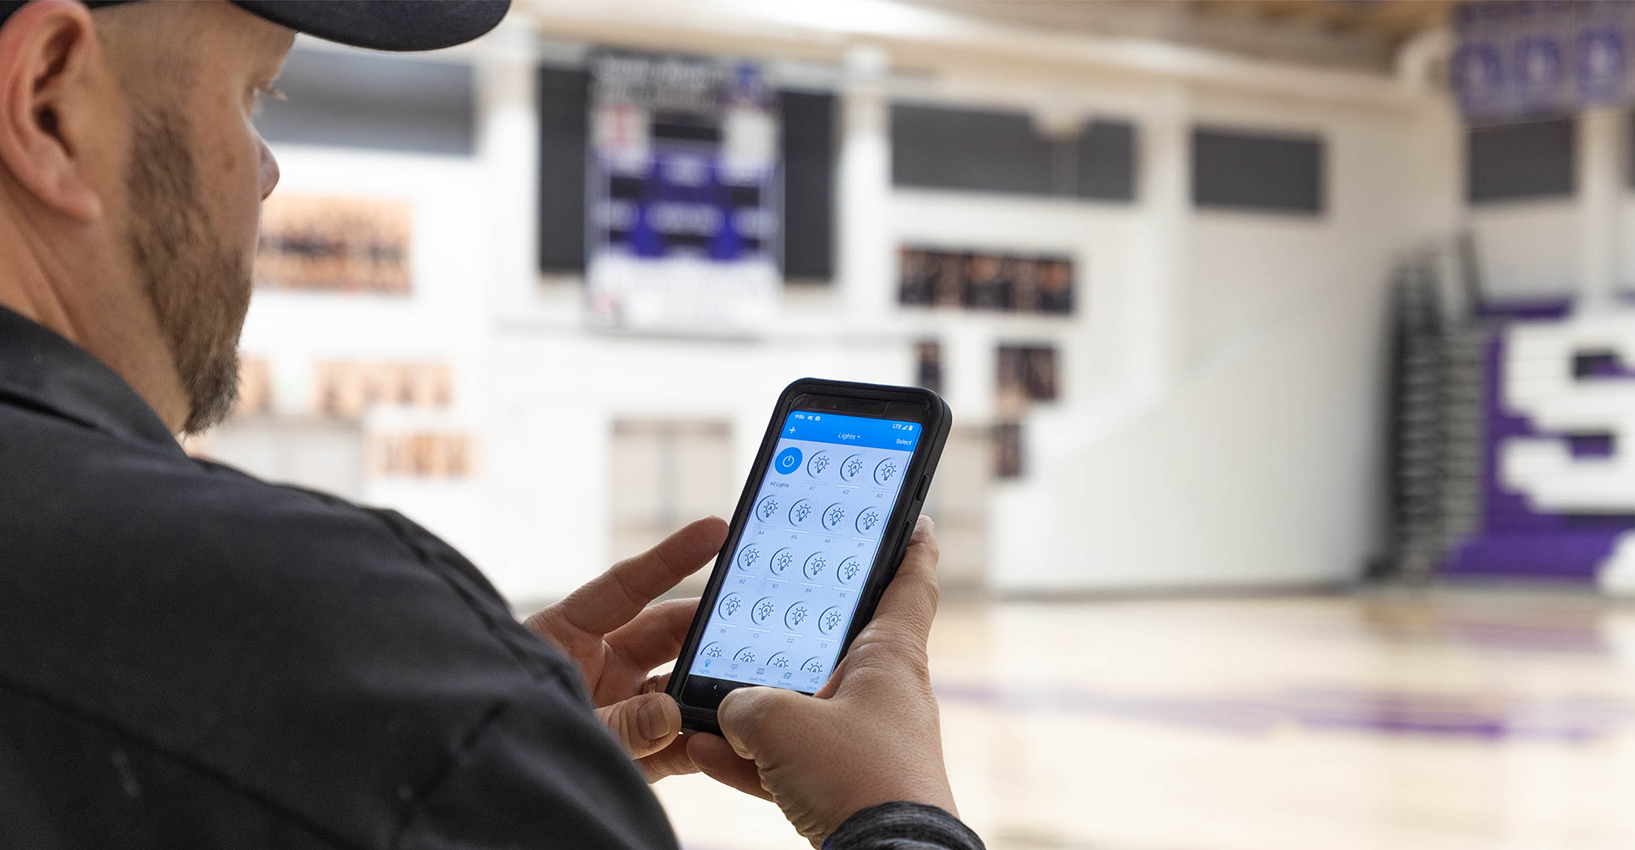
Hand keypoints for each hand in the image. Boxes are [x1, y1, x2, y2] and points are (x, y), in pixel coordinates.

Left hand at [524, 516, 727, 781]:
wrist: (478, 797)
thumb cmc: (500, 737)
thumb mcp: (556, 722)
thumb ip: (616, 723)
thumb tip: (672, 713)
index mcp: (566, 634)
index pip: (627, 586)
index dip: (672, 558)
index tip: (716, 529)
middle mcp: (598, 664)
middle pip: (664, 634)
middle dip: (706, 628)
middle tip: (752, 620)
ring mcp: (618, 706)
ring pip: (678, 686)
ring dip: (710, 687)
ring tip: (750, 681)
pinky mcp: (635, 752)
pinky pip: (679, 741)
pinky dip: (705, 739)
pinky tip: (732, 736)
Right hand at [687, 516, 956, 845]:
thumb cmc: (855, 779)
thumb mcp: (776, 721)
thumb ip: (742, 702)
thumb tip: (731, 714)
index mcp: (890, 658)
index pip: (909, 582)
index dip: (909, 546)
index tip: (914, 520)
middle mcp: (885, 695)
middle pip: (836, 647)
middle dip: (789, 637)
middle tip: (757, 613)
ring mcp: (868, 745)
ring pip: (804, 711)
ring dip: (753, 712)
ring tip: (701, 707)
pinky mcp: (849, 789)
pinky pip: (792, 762)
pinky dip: (751, 758)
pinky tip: (703, 751)